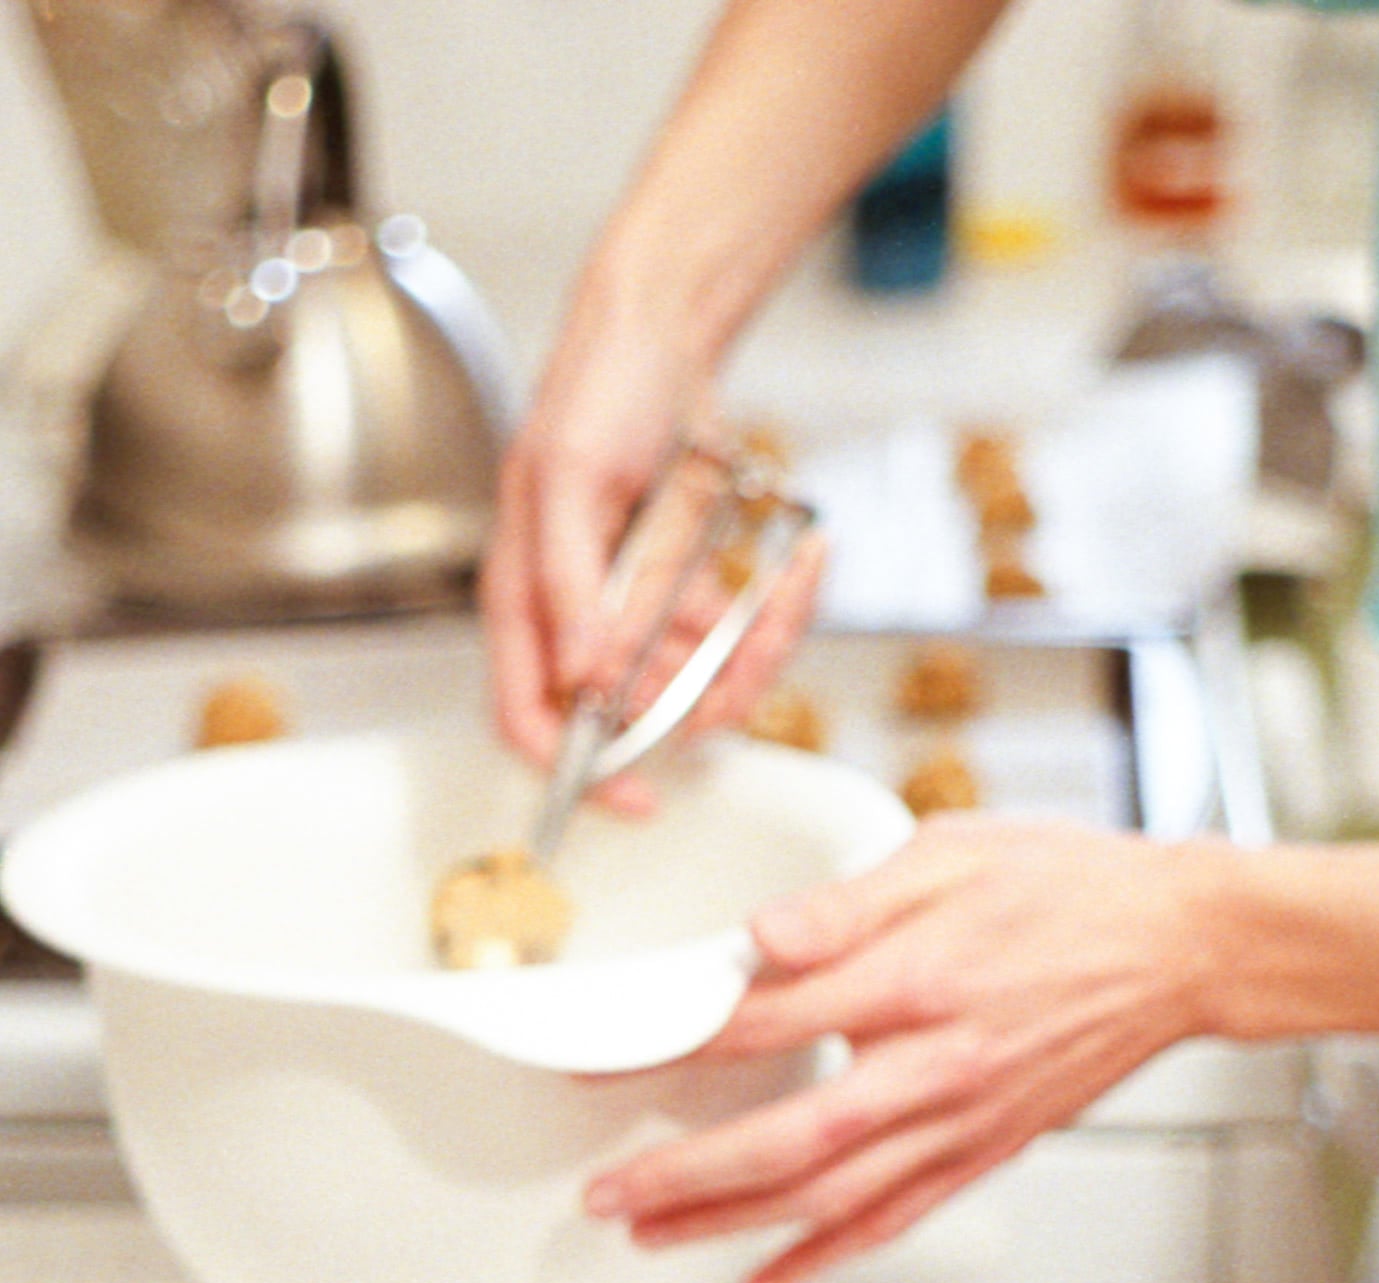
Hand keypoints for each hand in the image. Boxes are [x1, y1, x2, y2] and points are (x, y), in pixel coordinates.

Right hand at [481, 280, 820, 812]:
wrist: (662, 335)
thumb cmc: (595, 391)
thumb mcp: (568, 478)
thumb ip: (568, 586)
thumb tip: (580, 679)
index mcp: (524, 603)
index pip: (529, 720)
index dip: (577, 772)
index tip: (637, 800)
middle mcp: (580, 622)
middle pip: (638, 713)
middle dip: (706, 690)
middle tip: (755, 644)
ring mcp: (638, 612)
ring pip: (700, 683)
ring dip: (758, 649)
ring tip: (795, 579)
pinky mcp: (689, 594)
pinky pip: (736, 639)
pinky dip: (778, 613)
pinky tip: (803, 560)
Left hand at [585, 815, 1218, 1282]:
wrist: (1184, 947)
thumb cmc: (1075, 892)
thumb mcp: (955, 853)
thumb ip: (849, 899)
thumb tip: (762, 935)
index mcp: (917, 980)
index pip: (766, 1022)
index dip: (674, 1044)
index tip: (607, 1057)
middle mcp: (935, 1068)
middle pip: (787, 1140)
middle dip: (684, 1175)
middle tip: (607, 1192)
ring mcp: (962, 1123)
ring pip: (830, 1198)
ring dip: (730, 1228)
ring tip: (650, 1238)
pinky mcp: (986, 1152)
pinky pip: (894, 1221)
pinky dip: (824, 1259)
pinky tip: (766, 1280)